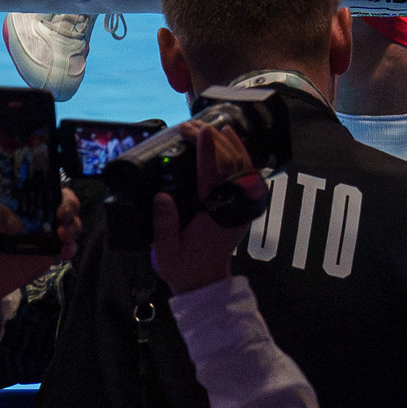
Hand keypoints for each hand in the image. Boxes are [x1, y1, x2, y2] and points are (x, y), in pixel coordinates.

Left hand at [0, 185, 82, 292]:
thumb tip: (19, 226)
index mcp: (17, 201)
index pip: (42, 186)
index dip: (55, 189)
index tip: (57, 201)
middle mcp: (32, 215)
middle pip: (60, 203)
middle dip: (69, 207)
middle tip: (63, 217)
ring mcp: (40, 235)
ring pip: (67, 224)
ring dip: (73, 226)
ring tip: (64, 236)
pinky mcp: (45, 255)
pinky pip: (64, 248)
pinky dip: (70, 247)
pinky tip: (65, 250)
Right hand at [151, 122, 259, 297]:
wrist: (206, 281)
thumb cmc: (184, 267)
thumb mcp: (165, 254)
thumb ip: (163, 226)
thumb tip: (162, 196)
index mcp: (216, 217)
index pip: (214, 178)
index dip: (207, 152)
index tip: (199, 132)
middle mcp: (234, 207)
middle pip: (229, 164)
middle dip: (212, 141)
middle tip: (191, 126)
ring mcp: (242, 204)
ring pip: (240, 164)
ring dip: (225, 143)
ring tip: (207, 126)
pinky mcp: (242, 203)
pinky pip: (244, 171)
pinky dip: (237, 151)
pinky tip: (227, 137)